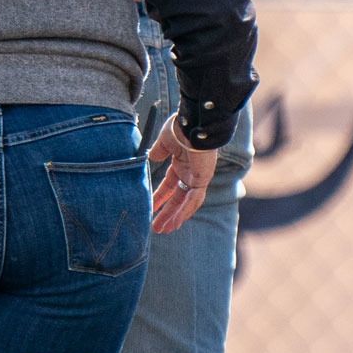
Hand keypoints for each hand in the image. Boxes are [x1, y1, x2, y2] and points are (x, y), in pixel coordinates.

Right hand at [149, 114, 217, 233]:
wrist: (192, 123)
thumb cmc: (179, 128)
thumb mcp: (164, 141)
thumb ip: (159, 151)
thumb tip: (153, 158)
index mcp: (181, 164)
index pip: (169, 186)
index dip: (159, 197)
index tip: (150, 208)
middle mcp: (190, 173)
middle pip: (177, 198)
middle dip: (166, 213)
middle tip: (156, 228)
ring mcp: (198, 177)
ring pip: (186, 202)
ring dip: (175, 217)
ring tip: (164, 230)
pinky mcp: (203, 178)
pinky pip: (194, 199)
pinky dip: (185, 211)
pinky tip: (176, 222)